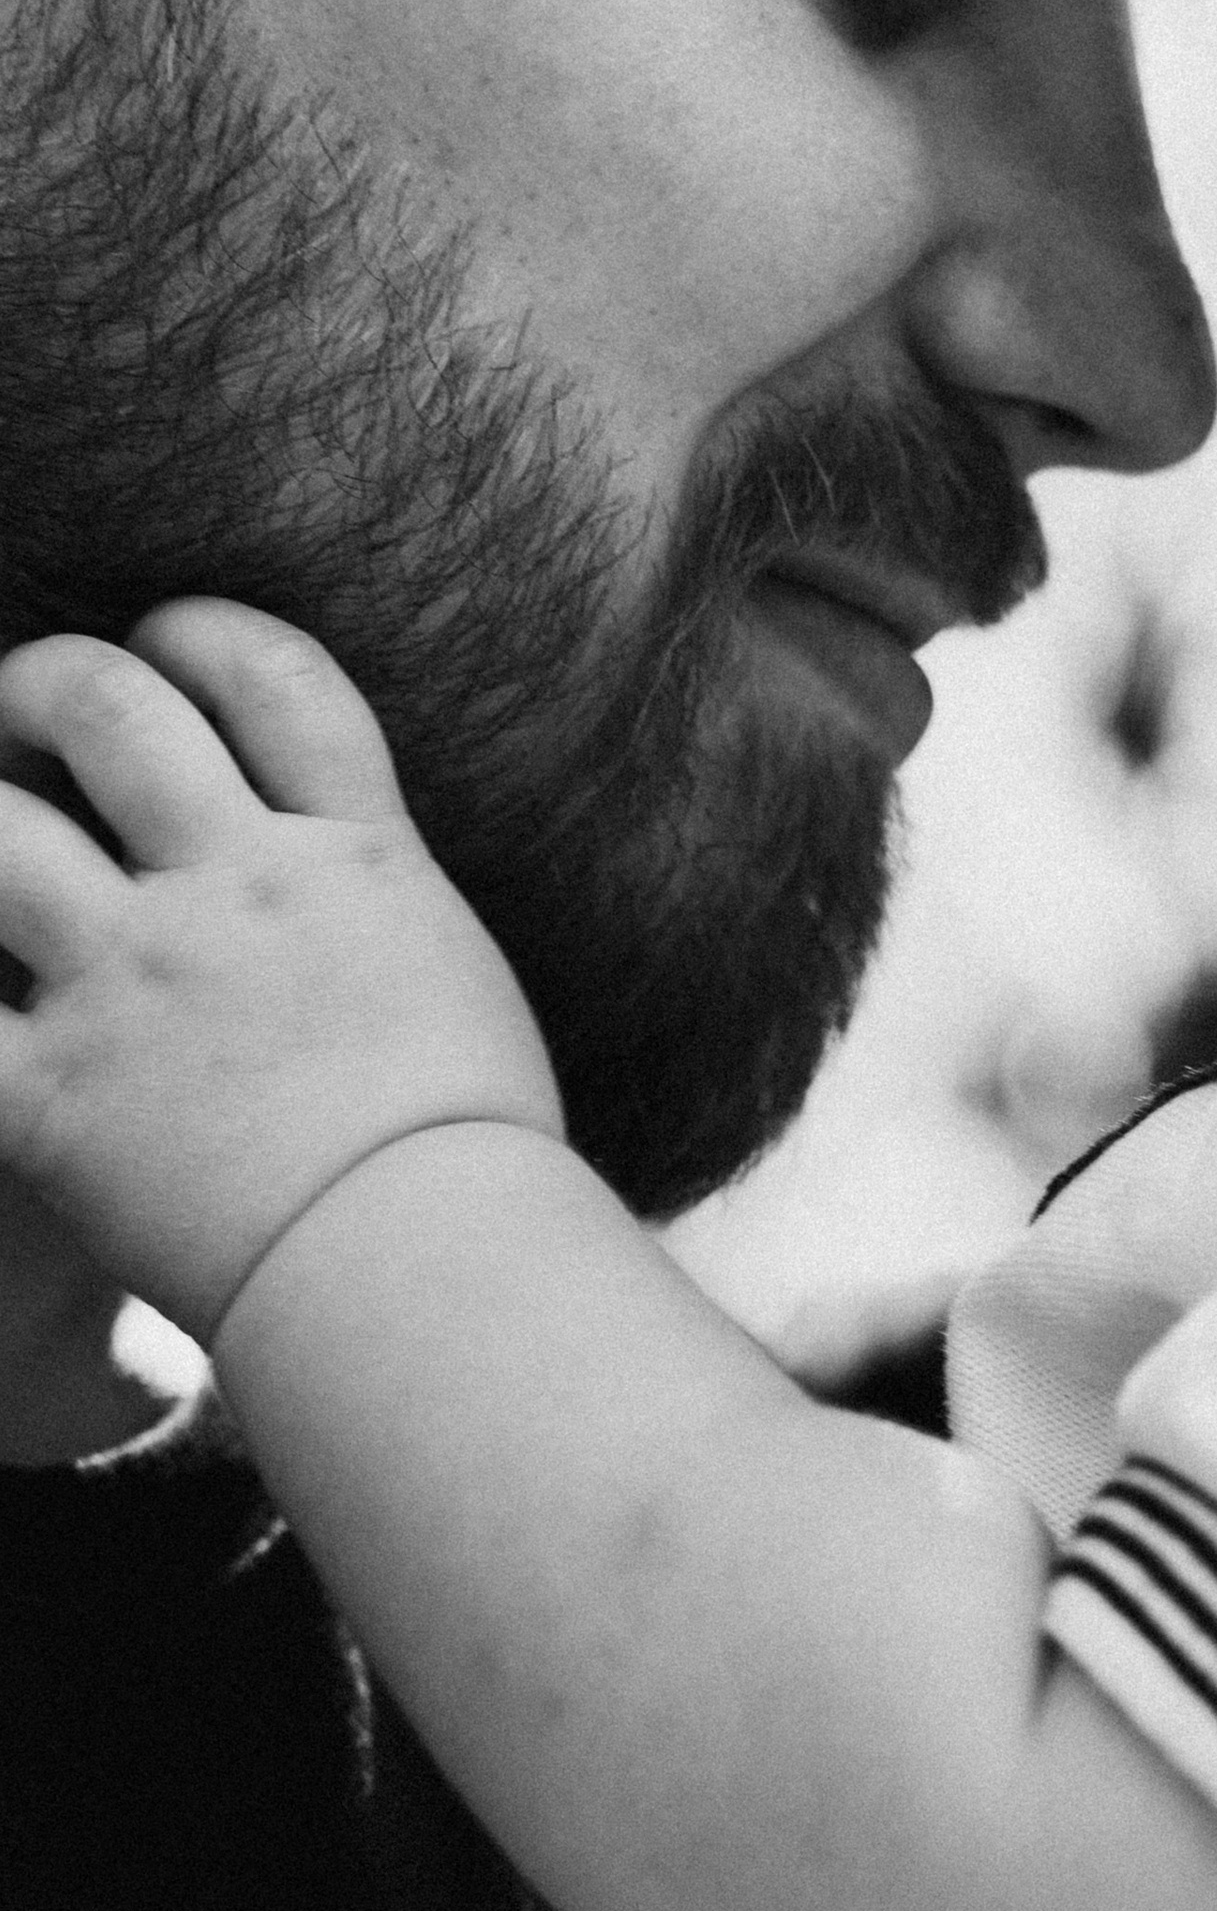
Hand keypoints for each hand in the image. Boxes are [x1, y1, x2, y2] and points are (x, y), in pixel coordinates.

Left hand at [0, 600, 562, 1342]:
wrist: (432, 1276)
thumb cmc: (477, 1165)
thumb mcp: (463, 986)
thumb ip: (384, 914)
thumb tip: (357, 899)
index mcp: (357, 859)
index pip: (271, 676)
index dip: (204, 634)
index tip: (169, 645)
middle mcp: (238, 893)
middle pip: (110, 707)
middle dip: (45, 685)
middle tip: (26, 714)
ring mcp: (137, 984)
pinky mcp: (54, 1095)